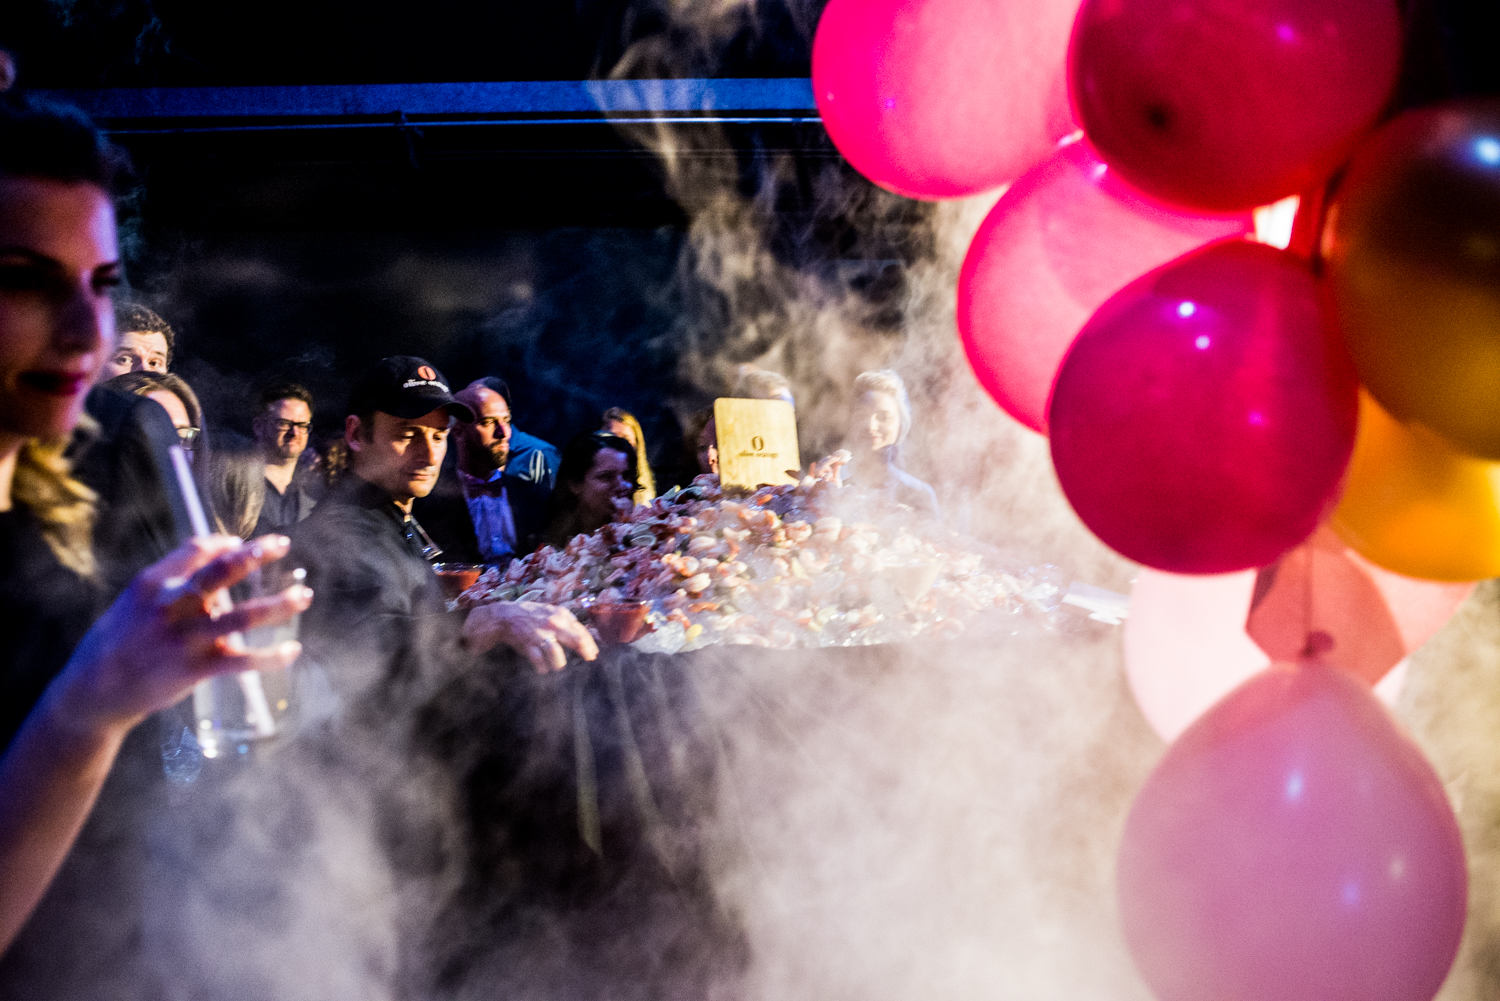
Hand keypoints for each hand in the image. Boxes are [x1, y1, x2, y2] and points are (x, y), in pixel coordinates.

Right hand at [47, 534, 313, 740]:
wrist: (94, 692)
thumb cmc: (118, 641)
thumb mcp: (135, 601)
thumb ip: (172, 579)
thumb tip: (215, 552)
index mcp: (152, 583)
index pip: (197, 550)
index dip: (224, 544)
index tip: (241, 544)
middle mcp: (171, 606)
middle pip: (222, 572)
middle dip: (256, 555)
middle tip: (283, 543)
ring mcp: (186, 638)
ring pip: (243, 617)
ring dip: (278, 605)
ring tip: (304, 595)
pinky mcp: (196, 669)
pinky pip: (244, 660)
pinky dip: (272, 657)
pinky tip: (293, 650)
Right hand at [462, 601, 598, 672]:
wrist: (505, 616)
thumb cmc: (531, 614)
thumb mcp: (551, 610)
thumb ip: (566, 620)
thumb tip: (585, 634)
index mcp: (560, 615)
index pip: (581, 631)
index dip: (590, 644)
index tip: (593, 653)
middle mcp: (553, 624)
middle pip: (576, 641)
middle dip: (585, 653)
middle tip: (588, 659)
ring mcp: (541, 636)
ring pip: (558, 657)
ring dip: (559, 664)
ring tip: (557, 665)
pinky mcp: (529, 646)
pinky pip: (541, 664)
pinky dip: (543, 669)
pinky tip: (543, 668)